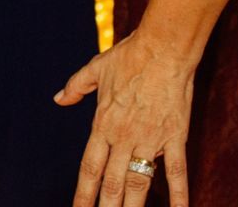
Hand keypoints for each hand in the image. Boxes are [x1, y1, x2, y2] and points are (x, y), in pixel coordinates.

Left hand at [57, 29, 195, 206]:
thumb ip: (76, 86)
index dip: (83, 194)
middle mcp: (124, 137)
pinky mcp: (175, 137)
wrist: (164, 47)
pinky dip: (179, 195)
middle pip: (112, 184)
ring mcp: (150, 139)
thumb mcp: (97, 68)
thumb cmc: (130, 55)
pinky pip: (177, 172)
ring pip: (139, 183)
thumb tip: (58, 98)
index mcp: (103, 124)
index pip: (89, 169)